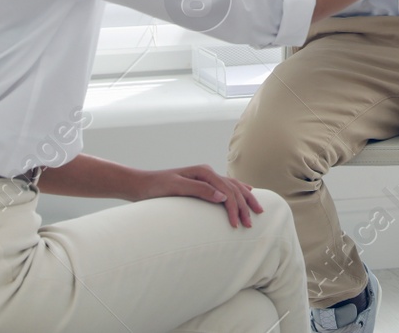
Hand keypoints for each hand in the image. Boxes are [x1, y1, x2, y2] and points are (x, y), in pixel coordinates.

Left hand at [125, 164, 264, 227]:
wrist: (141, 185)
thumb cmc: (155, 187)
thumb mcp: (176, 188)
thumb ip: (199, 190)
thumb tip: (223, 196)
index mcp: (203, 172)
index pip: (226, 191)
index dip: (234, 208)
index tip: (236, 226)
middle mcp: (207, 172)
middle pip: (234, 188)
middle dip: (244, 206)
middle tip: (250, 224)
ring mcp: (205, 176)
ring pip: (233, 185)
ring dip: (245, 198)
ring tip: (257, 210)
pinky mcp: (202, 182)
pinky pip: (227, 185)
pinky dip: (239, 189)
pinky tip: (246, 191)